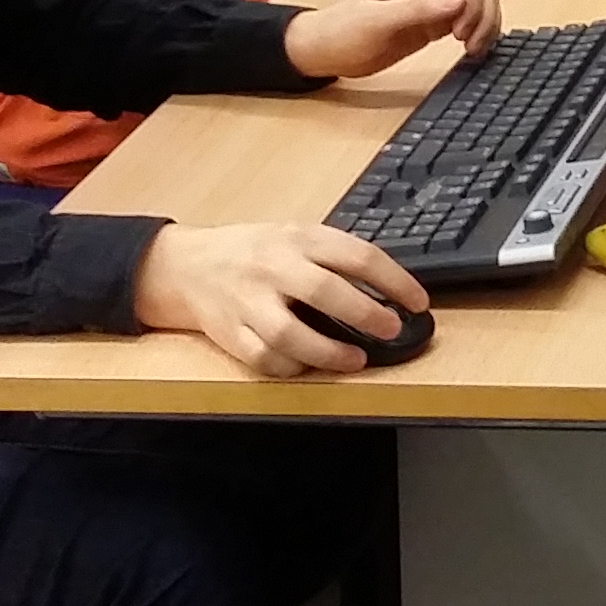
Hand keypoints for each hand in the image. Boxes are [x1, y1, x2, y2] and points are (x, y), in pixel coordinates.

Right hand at [131, 221, 428, 375]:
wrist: (186, 265)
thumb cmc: (255, 252)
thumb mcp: (295, 236)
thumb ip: (333, 258)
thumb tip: (389, 291)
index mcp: (298, 238)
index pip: (357, 255)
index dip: (395, 280)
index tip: (419, 302)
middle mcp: (273, 267)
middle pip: (324, 291)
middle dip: (365, 314)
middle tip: (391, 330)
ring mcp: (248, 301)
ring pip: (289, 334)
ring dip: (328, 353)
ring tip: (356, 360)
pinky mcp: (228, 332)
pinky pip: (262, 358)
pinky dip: (290, 368)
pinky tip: (308, 367)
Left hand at [284, 0, 505, 80]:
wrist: (326, 51)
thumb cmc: (343, 32)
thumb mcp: (378, 21)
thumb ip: (419, 8)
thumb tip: (461, 0)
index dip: (473, 3)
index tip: (461, 33)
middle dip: (484, 14)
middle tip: (471, 45)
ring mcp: (435, 1)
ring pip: (480, 2)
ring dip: (486, 24)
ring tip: (473, 50)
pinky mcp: (437, 21)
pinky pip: (471, 20)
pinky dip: (479, 32)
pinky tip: (472, 50)